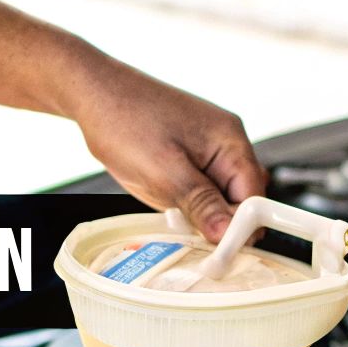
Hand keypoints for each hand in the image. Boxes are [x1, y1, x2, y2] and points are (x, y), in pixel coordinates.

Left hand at [68, 56, 267, 241]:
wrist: (92, 93)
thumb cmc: (124, 118)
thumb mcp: (165, 171)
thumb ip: (202, 204)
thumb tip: (229, 235)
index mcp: (230, 142)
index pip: (255, 198)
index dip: (240, 229)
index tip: (220, 252)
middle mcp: (225, 145)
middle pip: (238, 202)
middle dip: (215, 221)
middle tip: (185, 225)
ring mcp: (206, 151)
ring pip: (216, 200)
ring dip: (195, 213)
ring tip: (166, 203)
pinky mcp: (187, 157)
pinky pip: (197, 191)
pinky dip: (183, 204)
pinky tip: (161, 198)